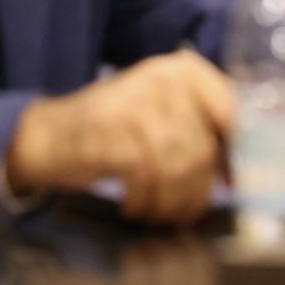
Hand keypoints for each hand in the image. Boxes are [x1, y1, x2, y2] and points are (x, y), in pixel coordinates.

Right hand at [4, 50, 233, 224]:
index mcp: (181, 70)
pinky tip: (133, 206)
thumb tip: (237, 172)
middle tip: (184, 212)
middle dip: (196, 191)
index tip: (228, 182)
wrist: (48, 135)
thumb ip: (198, 127)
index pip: (230, 109)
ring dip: (170, 202)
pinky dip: (143, 201)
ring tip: (158, 214)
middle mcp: (162, 78)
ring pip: (177, 167)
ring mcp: (136, 103)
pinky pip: (146, 177)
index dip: (234, 152)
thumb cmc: (113, 130)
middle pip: (202, 148)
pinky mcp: (112, 132)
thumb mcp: (160, 112)